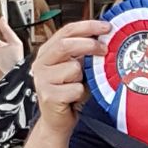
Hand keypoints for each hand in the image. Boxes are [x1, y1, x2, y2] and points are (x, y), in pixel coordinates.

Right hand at [31, 19, 108, 134]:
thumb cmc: (68, 94)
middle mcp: (41, 63)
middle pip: (66, 45)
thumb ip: (83, 54)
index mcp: (47, 52)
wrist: (57, 121)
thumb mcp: (76, 69)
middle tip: (105, 49)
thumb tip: (104, 40)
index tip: (106, 26)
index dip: (87, 26)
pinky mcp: (49, 95)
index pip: (66, 31)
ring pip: (73, 69)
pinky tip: (74, 98)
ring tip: (78, 86)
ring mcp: (42, 79)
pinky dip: (81, 94)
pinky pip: (75, 88)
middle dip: (89, 45)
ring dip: (83, 78)